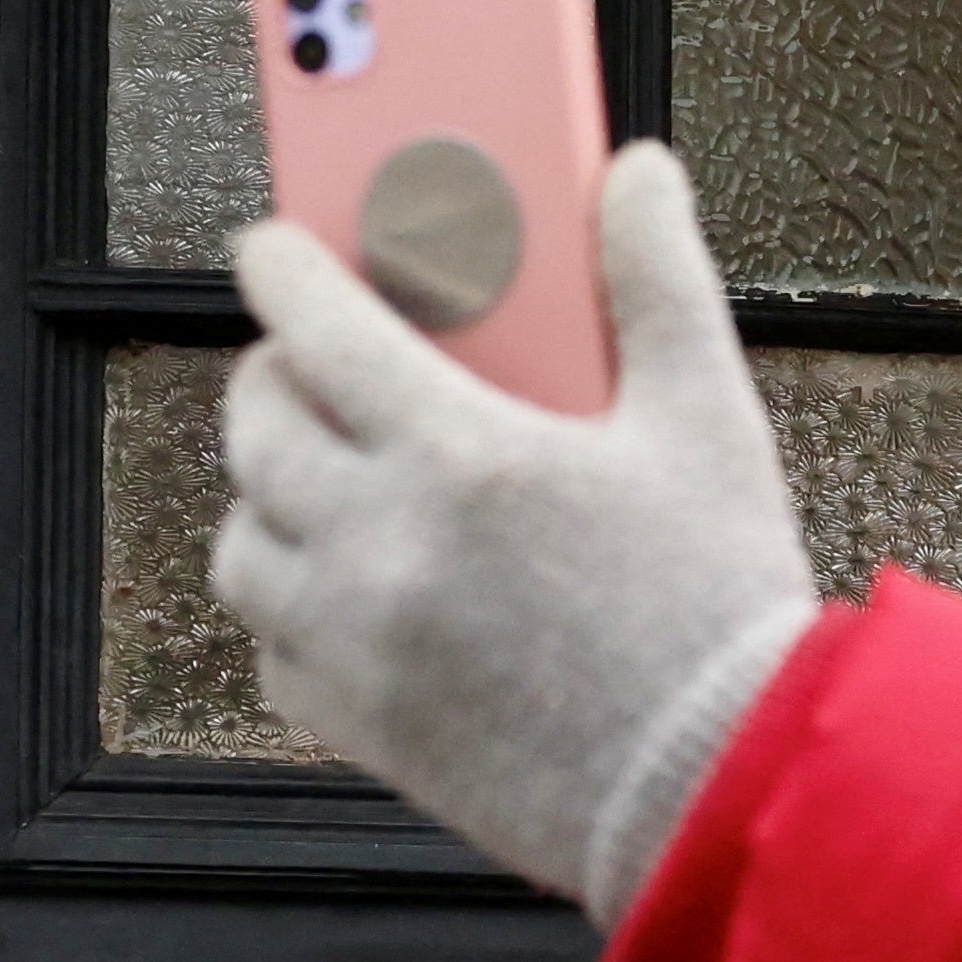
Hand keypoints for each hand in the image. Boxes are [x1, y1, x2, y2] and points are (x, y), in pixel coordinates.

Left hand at [216, 144, 820, 918]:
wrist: (718, 788)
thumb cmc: (716, 609)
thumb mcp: (706, 422)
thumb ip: (657, 281)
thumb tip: (635, 173)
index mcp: (458, 458)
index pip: (314, 327)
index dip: (279, 270)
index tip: (270, 249)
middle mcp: (380, 548)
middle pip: (255, 430)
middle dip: (269, 376)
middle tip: (307, 363)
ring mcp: (356, 644)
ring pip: (243, 543)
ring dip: (267, 495)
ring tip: (326, 478)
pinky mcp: (359, 727)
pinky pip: (271, 647)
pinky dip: (289, 604)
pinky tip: (350, 584)